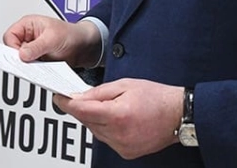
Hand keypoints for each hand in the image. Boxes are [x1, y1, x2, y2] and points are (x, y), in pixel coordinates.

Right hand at [3, 15, 101, 66]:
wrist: (84, 46)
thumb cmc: (71, 34)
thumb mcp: (52, 38)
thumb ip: (36, 47)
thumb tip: (22, 54)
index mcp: (27, 24)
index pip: (10, 36)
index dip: (12, 47)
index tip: (19, 57)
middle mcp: (28, 36)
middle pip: (13, 49)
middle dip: (19, 57)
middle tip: (26, 64)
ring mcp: (32, 48)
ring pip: (21, 60)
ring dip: (27, 65)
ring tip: (37, 66)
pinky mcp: (37, 59)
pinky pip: (30, 66)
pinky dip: (34, 70)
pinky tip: (40, 70)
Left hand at [54, 79, 183, 159]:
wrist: (178, 114)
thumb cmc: (155, 97)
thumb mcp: (124, 85)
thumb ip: (98, 92)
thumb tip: (79, 97)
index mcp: (118, 115)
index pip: (82, 111)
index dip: (67, 103)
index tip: (59, 97)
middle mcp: (119, 134)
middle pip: (86, 121)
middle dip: (81, 108)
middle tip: (80, 96)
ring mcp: (123, 146)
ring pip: (94, 131)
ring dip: (93, 118)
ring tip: (105, 105)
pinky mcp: (126, 152)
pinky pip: (106, 139)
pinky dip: (104, 128)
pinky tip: (113, 117)